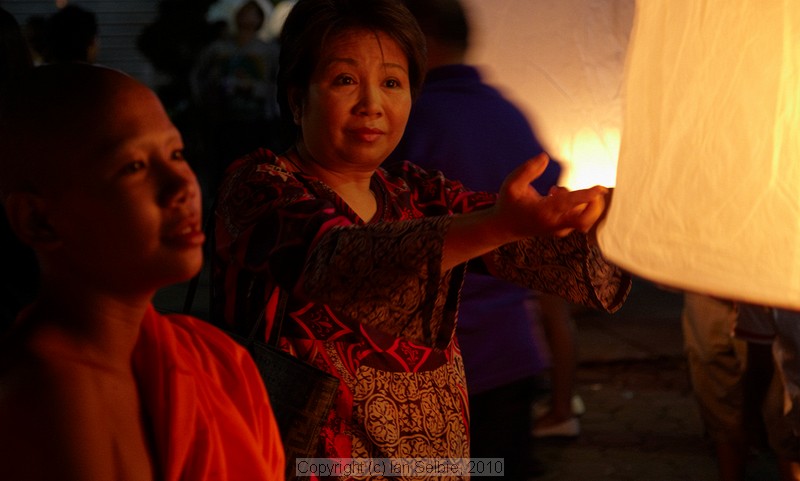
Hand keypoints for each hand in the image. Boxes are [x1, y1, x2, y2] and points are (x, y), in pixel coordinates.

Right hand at [494, 153, 608, 238]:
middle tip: (594, 190)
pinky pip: (578, 220)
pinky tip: (554, 197)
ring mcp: (559, 229)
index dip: (587, 195)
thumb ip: (527, 170)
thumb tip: (545, 157)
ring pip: (584, 220)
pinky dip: (577, 206)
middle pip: (586, 220)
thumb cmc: (509, 203)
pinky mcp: (561, 230)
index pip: (569, 203)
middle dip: (595, 205)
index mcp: (543, 212)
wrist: (504, 227)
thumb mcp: (511, 184)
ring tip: (554, 192)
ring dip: (582, 202)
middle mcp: (554, 223)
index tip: (601, 188)